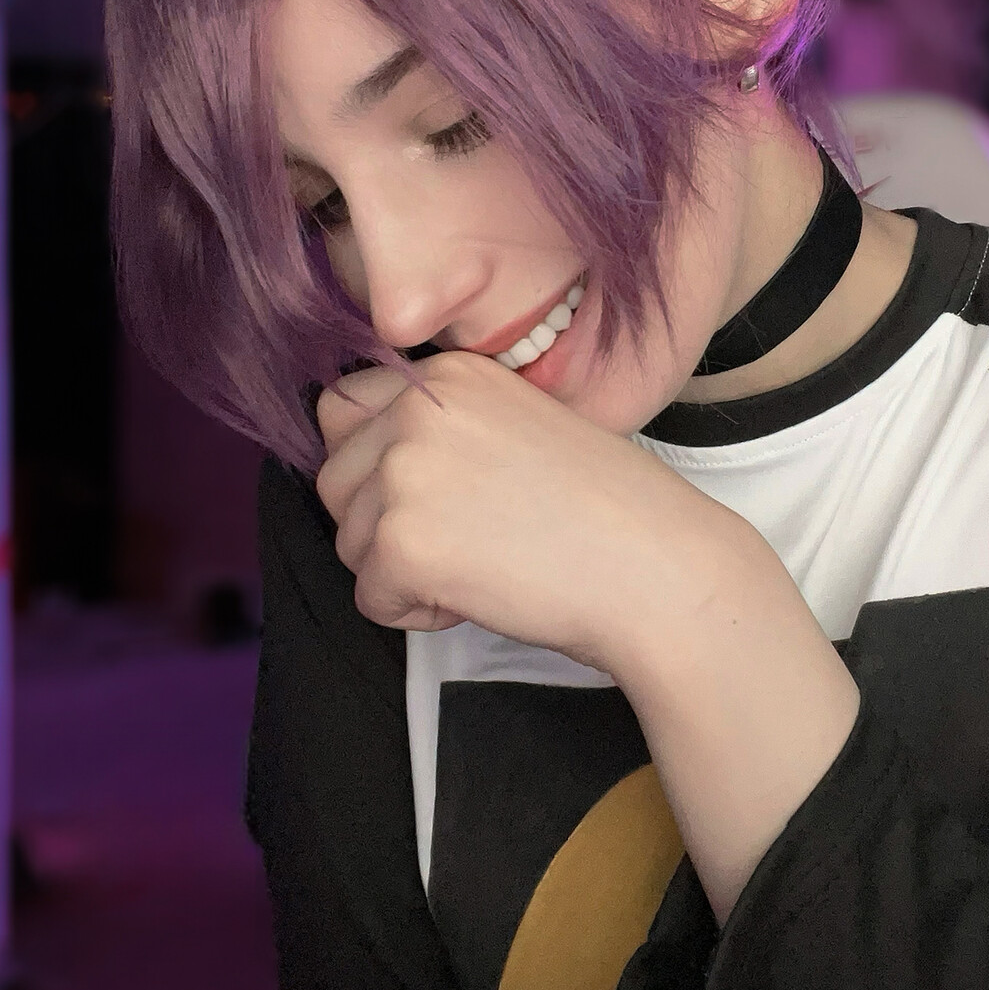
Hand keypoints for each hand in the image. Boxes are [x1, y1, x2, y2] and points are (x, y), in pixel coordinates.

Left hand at [313, 351, 739, 670]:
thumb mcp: (518, 427)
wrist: (654, 567)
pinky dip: (419, 613)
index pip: (342, 409)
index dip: (373, 466)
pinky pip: (370, 597)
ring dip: (402, 571)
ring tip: (484, 562)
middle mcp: (417, 410)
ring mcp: (403, 473)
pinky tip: (483, 591)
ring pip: (348, 541)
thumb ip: (444, 427)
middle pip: (333, 480)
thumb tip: (365, 458)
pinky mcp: (400, 542)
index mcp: (448, 376)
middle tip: (465, 538)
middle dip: (381, 524)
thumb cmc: (608, 511)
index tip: (431, 496)